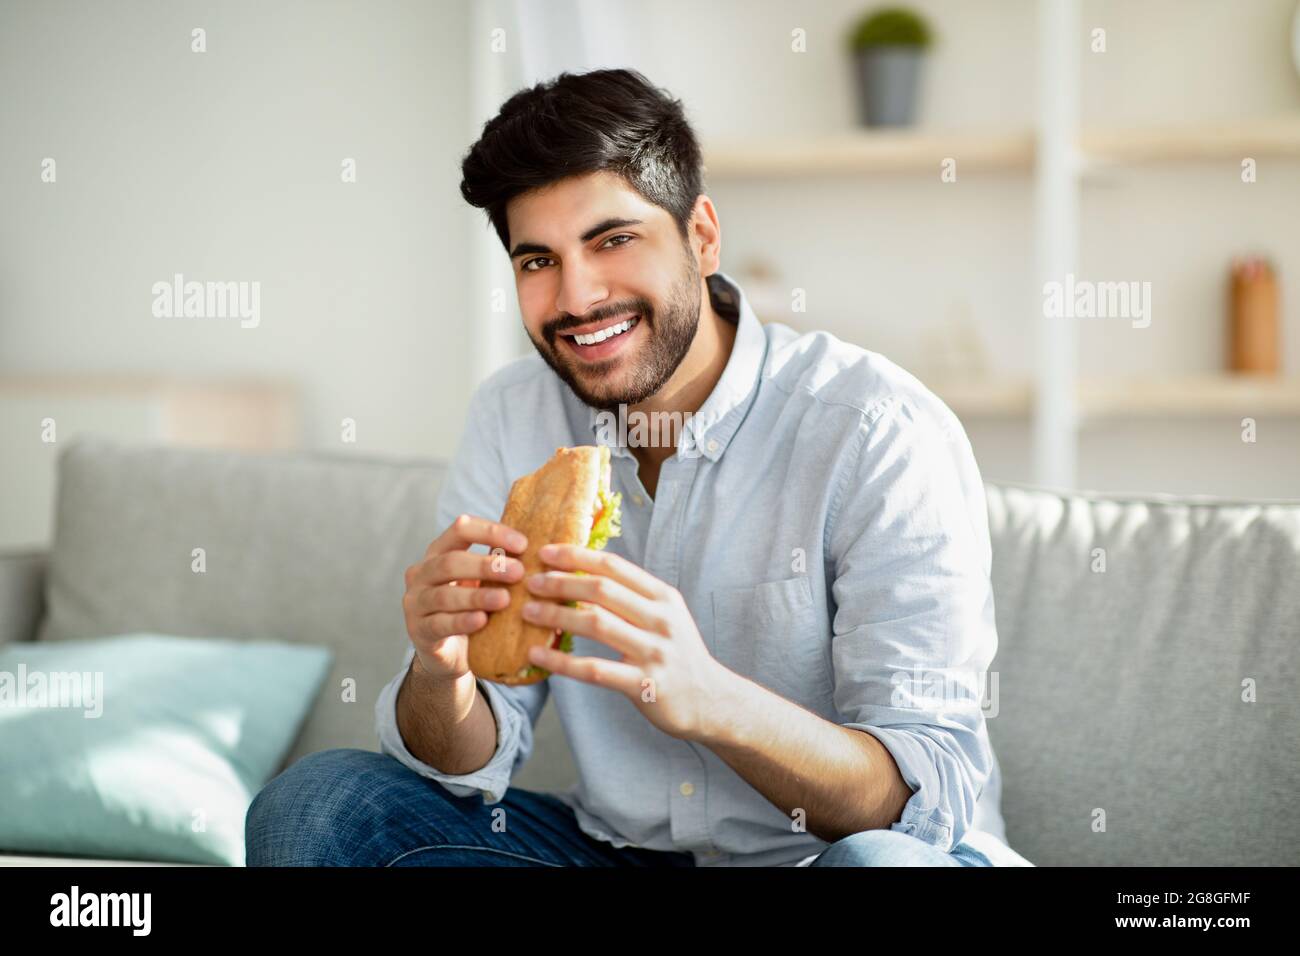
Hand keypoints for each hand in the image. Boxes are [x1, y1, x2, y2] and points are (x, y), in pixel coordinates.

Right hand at [402, 514, 527, 681]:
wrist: (449, 653)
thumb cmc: (472, 607)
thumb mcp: (484, 582)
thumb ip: (500, 565)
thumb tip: (545, 549)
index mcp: (439, 551)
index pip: (461, 529)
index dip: (491, 532)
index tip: (523, 544)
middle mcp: (421, 573)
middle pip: (450, 561)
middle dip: (486, 565)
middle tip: (518, 572)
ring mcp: (416, 602)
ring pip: (444, 595)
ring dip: (477, 596)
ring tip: (505, 599)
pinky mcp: (418, 631)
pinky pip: (439, 624)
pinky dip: (462, 621)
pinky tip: (482, 621)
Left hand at [521, 543, 727, 740]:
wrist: (710, 700)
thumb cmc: (677, 655)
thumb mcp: (664, 617)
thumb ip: (632, 598)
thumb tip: (581, 575)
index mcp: (664, 598)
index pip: (615, 567)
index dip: (577, 556)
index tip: (546, 552)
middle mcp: (661, 620)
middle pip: (602, 590)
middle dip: (561, 582)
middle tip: (530, 582)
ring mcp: (655, 652)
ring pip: (596, 624)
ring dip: (557, 615)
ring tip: (528, 612)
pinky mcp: (646, 685)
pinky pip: (595, 670)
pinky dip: (562, 661)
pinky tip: (538, 654)